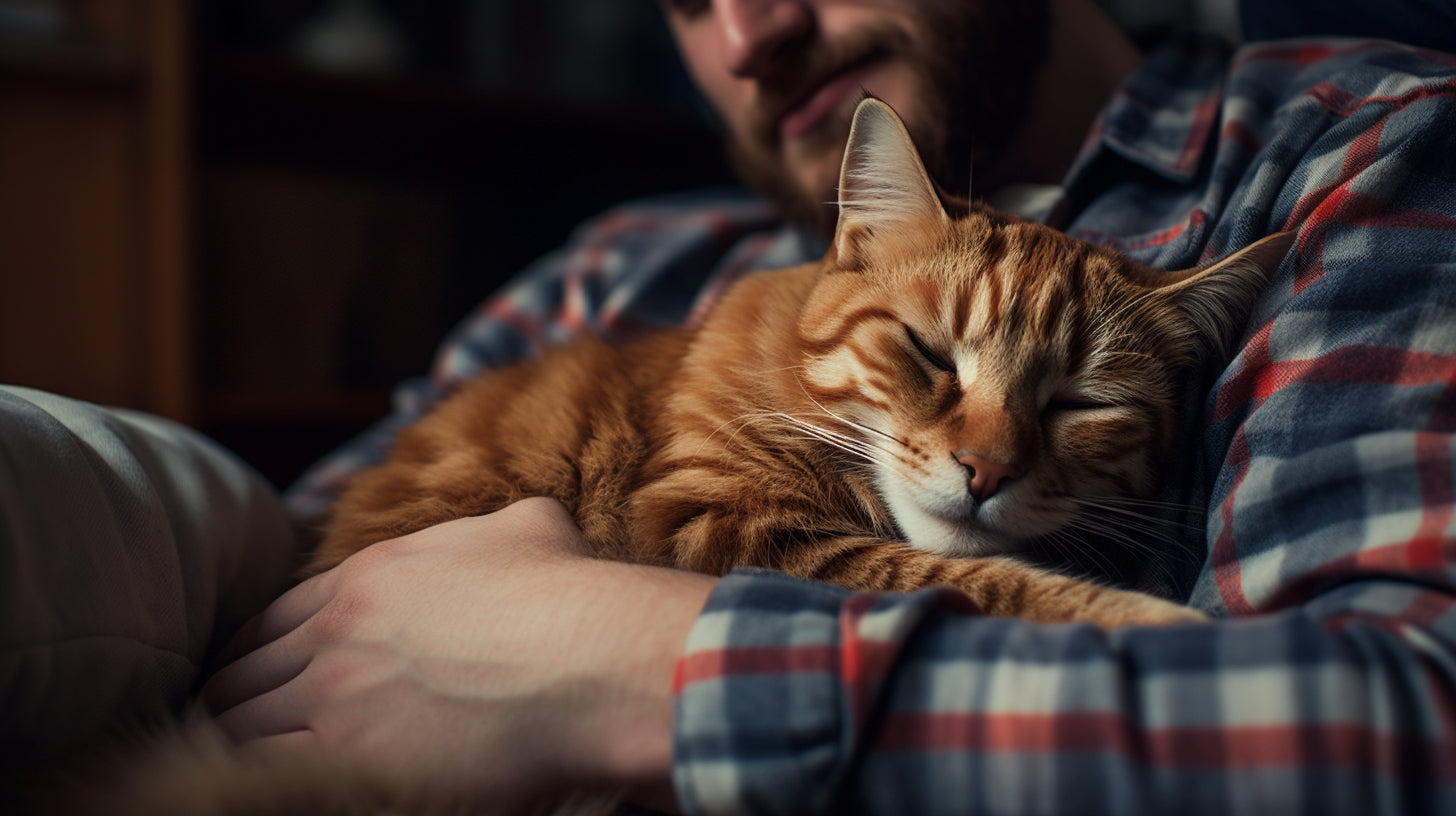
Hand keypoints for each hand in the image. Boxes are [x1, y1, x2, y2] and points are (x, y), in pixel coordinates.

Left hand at [202, 497, 714, 811]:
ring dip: (244, 746)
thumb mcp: (532, 526)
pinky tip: (275, 790)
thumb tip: (510, 530)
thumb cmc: (576, 596)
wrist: (597, 658)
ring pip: (241, 726)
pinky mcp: (348, 754)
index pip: (277, 617)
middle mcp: (340, 628)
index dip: (261, 652)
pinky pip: (266, 772)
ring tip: (247, 772)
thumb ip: (493, 527)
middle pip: (245, 673)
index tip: (260, 677)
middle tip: (246, 731)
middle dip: (242, 701)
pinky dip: (261, 781)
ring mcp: (337, 691)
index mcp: (372, 575)